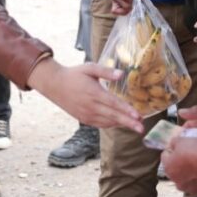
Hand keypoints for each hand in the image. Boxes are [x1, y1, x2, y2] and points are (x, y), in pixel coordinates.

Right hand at [28, 58, 142, 132]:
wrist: (54, 85)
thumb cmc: (74, 74)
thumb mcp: (90, 68)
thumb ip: (106, 71)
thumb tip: (121, 75)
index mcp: (94, 93)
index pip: (114, 104)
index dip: (127, 110)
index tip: (138, 116)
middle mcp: (91, 106)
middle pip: (113, 116)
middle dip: (129, 123)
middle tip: (142, 128)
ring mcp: (87, 114)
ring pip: (108, 122)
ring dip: (122, 124)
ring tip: (135, 126)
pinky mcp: (83, 119)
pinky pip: (100, 124)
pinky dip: (111, 124)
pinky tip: (120, 123)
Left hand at [161, 137, 196, 194]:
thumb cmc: (195, 150)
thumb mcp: (181, 140)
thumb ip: (173, 143)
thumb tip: (173, 145)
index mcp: (167, 166)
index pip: (165, 155)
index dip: (172, 148)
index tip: (180, 145)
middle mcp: (173, 179)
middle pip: (173, 167)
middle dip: (178, 161)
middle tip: (188, 153)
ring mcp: (185, 186)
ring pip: (183, 177)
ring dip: (186, 171)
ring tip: (195, 162)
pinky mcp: (196, 190)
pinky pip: (193, 183)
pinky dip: (195, 178)